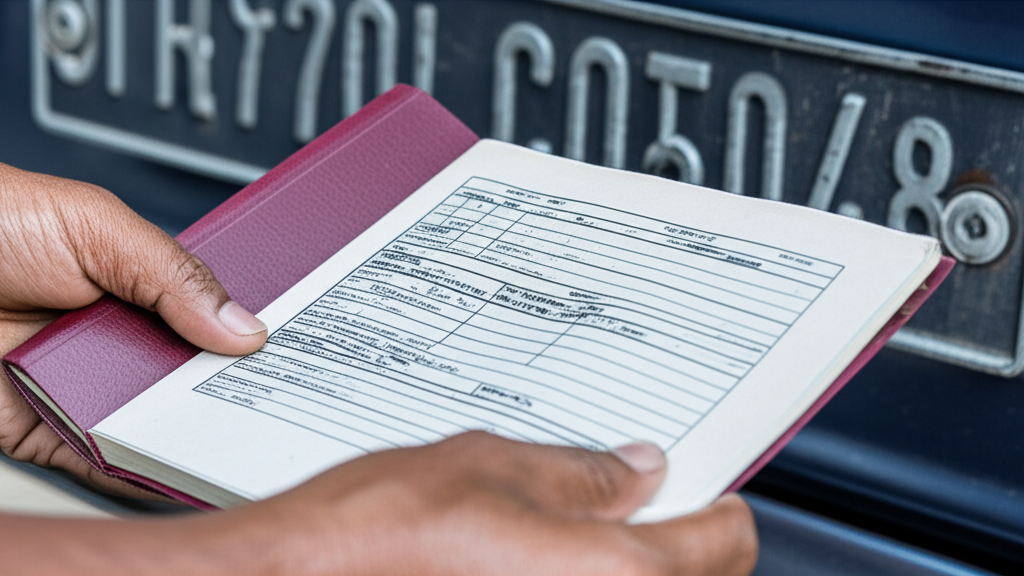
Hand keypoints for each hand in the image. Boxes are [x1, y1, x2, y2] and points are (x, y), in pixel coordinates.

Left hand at [0, 163, 267, 495]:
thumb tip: (243, 323)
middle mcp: (122, 339)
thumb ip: (174, 272)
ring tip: (245, 437)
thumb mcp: (95, 226)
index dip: (253, 332)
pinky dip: (143, 470)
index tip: (297, 349)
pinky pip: (108, 461)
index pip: (215, 315)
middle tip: (282, 399)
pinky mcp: (53, 433)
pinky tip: (180, 464)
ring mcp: (90, 388)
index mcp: (142, 284)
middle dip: (236, 389)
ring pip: (161, 421)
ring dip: (196, 431)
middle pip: (196, 375)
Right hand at [6, 431, 757, 575]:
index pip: (724, 543)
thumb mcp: (484, 466)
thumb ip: (578, 472)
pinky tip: (524, 561)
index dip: (723, 508)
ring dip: (619, 564)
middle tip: (635, 499)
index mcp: (610, 574)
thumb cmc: (368, 541)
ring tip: (568, 526)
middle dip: (672, 541)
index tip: (713, 492)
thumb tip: (635, 469)